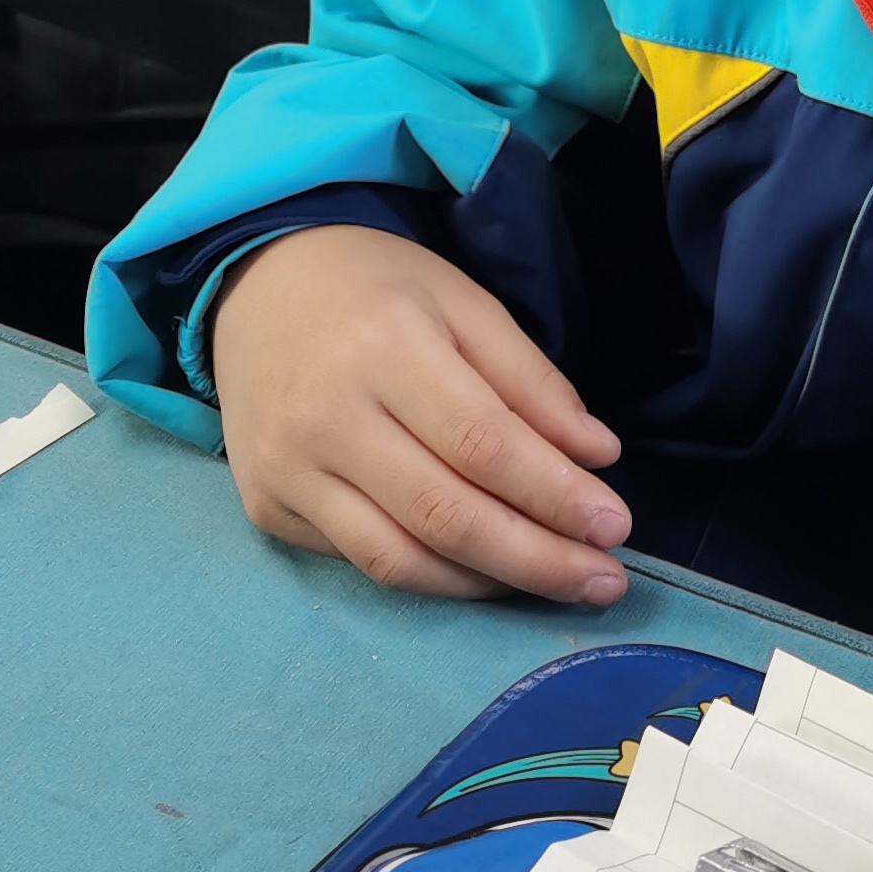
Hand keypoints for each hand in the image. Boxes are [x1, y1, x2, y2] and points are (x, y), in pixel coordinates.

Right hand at [208, 221, 631, 603]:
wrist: (257, 287)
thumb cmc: (376, 290)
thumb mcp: (465, 304)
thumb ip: (531, 382)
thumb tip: (597, 458)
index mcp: (384, 348)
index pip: (484, 445)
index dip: (555, 496)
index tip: (615, 524)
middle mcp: (325, 417)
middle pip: (446, 517)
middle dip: (538, 559)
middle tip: (604, 581)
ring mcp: (287, 471)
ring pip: (401, 561)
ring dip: (490, 585)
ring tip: (555, 584)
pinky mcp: (267, 509)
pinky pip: (362, 562)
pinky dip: (433, 577)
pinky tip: (484, 570)